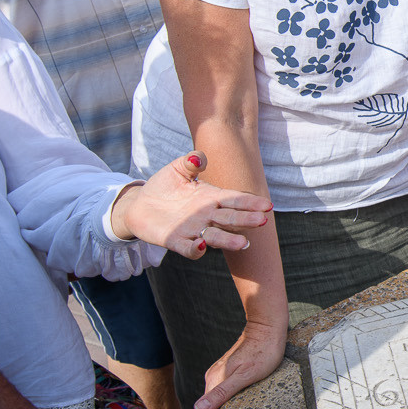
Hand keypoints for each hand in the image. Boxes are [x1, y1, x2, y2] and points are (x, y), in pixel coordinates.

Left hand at [113, 153, 273, 255]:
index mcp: (210, 197)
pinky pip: (189, 248)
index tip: (267, 205)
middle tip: (262, 221)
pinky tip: (202, 245)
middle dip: (246, 220)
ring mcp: (193, 230)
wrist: (140, 204)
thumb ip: (189, 162)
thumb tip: (199, 158)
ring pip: (215, 236)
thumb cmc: (164, 186)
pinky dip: (196, 249)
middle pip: (230, 219)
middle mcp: (206, 216)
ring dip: (229, 240)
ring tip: (243, 243)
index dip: (250, 202)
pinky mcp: (176, 241)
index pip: (234, 200)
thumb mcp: (177, 169)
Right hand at [196, 320, 286, 408]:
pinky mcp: (230, 370)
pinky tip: (242, 404)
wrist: (267, 328)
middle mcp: (214, 378)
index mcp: (214, 382)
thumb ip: (221, 393)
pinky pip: (226, 389)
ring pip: (218, 398)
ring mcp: (221, 373)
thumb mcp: (245, 376)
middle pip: (211, 407)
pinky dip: (231, 400)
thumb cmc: (262, 352)